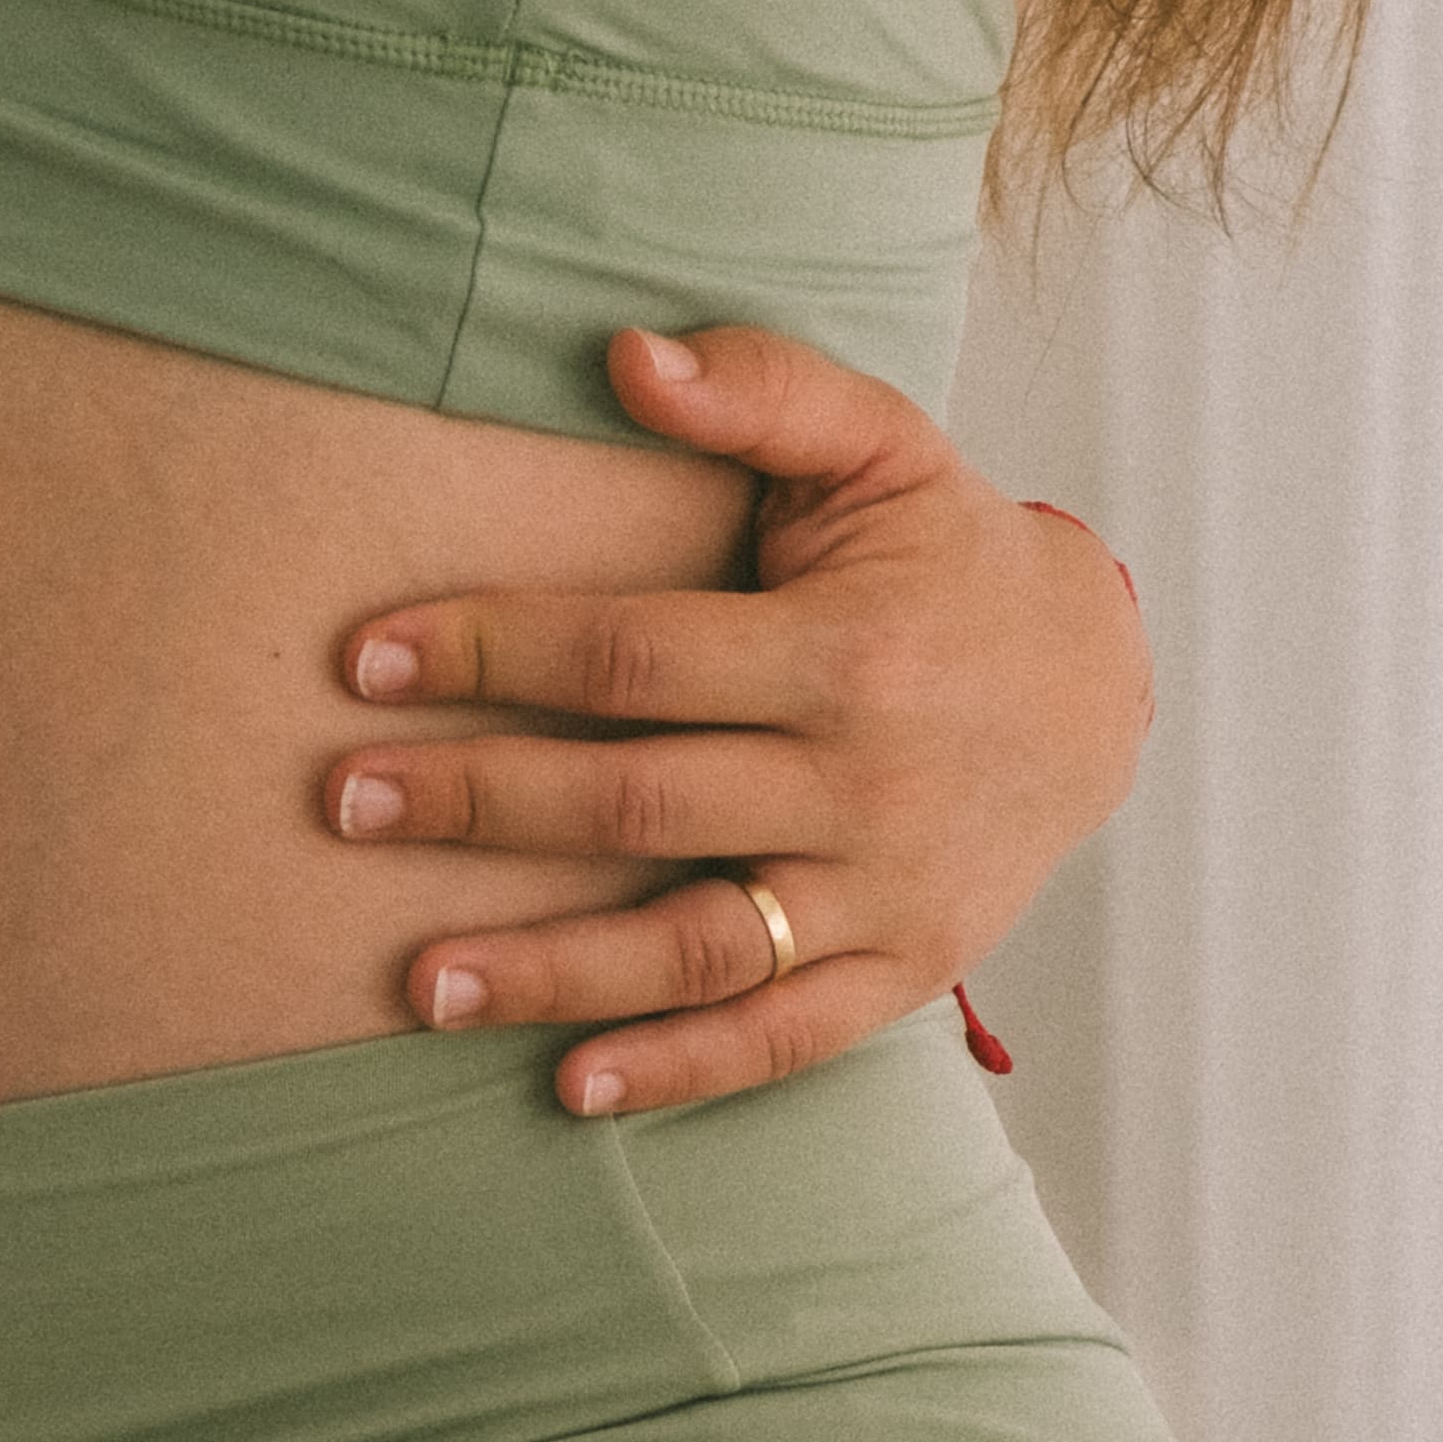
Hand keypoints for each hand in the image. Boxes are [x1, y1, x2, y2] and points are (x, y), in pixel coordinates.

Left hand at [321, 324, 1146, 1117]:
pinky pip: (780, 1037)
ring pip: (694, 946)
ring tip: (415, 985)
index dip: (492, 651)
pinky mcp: (904, 969)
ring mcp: (886, 889)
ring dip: (550, 970)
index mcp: (845, 648)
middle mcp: (865, 780)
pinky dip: (677, 1070)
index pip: (633, 657)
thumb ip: (760, 389)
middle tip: (344, 805)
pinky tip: (568, 1086)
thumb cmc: (947, 554)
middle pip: (636, 803)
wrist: (1098, 686)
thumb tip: (624, 355)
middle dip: (478, 805)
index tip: (365, 659)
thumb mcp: (881, 445)